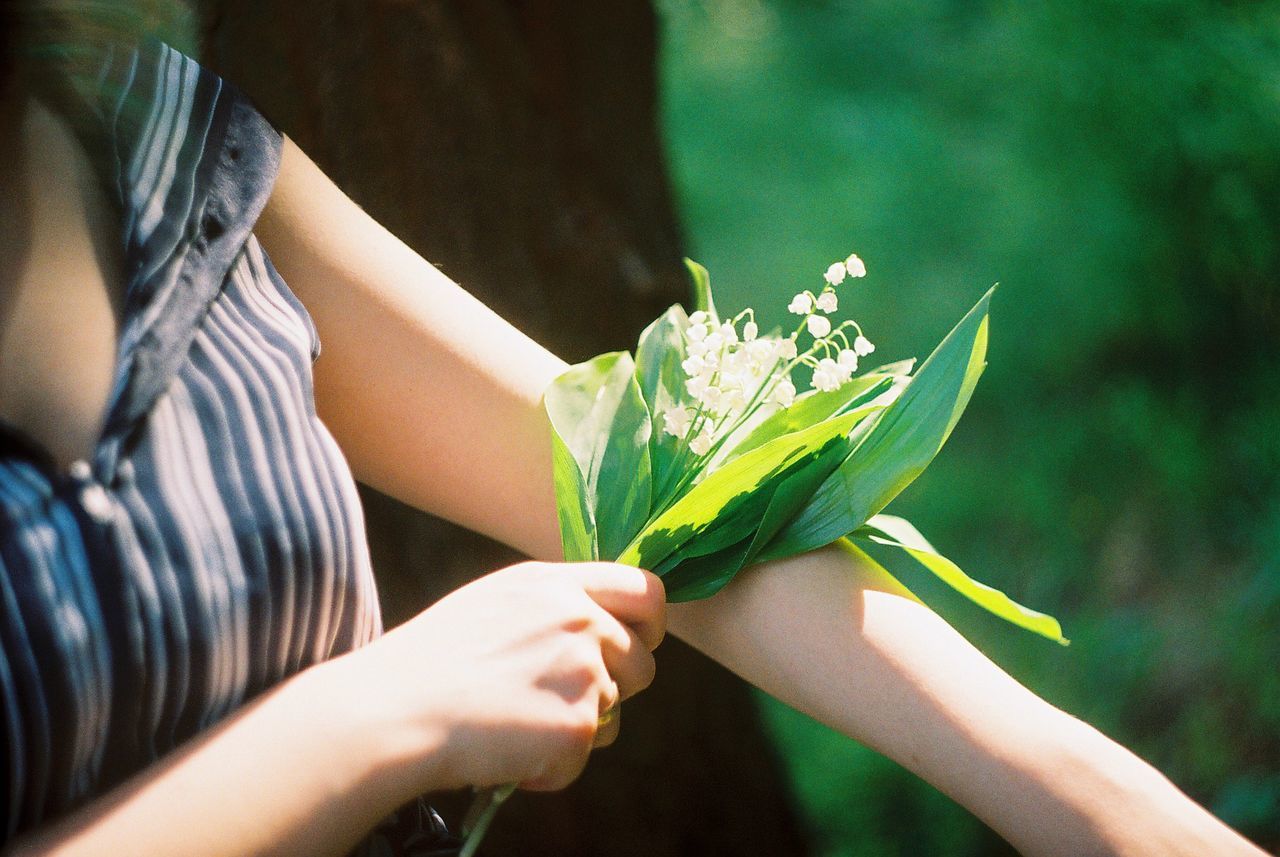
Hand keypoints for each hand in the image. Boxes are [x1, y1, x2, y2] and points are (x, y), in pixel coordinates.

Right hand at [337, 561, 664, 794]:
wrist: (395, 710)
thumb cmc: (431, 662)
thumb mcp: (495, 602)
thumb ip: (552, 606)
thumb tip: (596, 623)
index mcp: (556, 584)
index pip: (646, 590)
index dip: (651, 625)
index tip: (636, 645)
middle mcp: (579, 619)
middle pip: (643, 662)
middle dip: (615, 689)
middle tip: (561, 703)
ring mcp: (584, 671)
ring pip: (614, 715)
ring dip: (575, 730)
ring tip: (514, 724)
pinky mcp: (577, 725)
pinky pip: (581, 758)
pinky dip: (548, 768)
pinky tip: (504, 751)